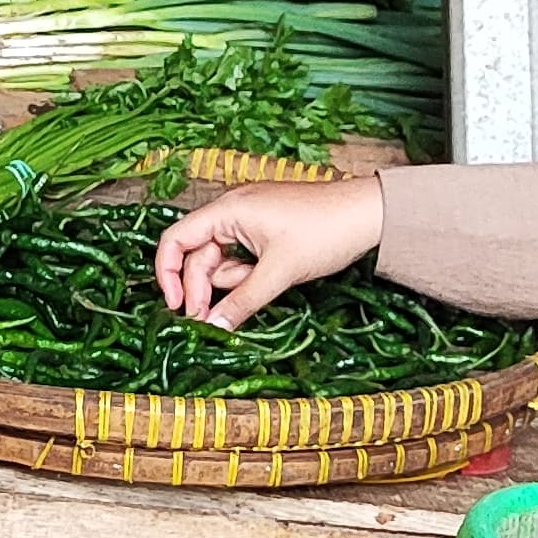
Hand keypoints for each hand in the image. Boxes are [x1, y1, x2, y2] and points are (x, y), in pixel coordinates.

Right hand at [155, 177, 387, 325]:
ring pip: (222, 259)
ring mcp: (249, 219)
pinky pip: (242, 256)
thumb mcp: (280, 272)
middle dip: (203, 288)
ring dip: (232, 283)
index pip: (176, 239)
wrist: (370, 213)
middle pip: (198, 254)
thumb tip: (212, 327)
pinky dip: (247, 275)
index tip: (177, 306)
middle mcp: (232, 210)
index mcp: (227, 210)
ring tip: (259, 291)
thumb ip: (242, 301)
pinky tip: (265, 283)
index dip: (167, 273)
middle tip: (211, 321)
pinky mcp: (265, 229)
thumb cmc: (326, 231)